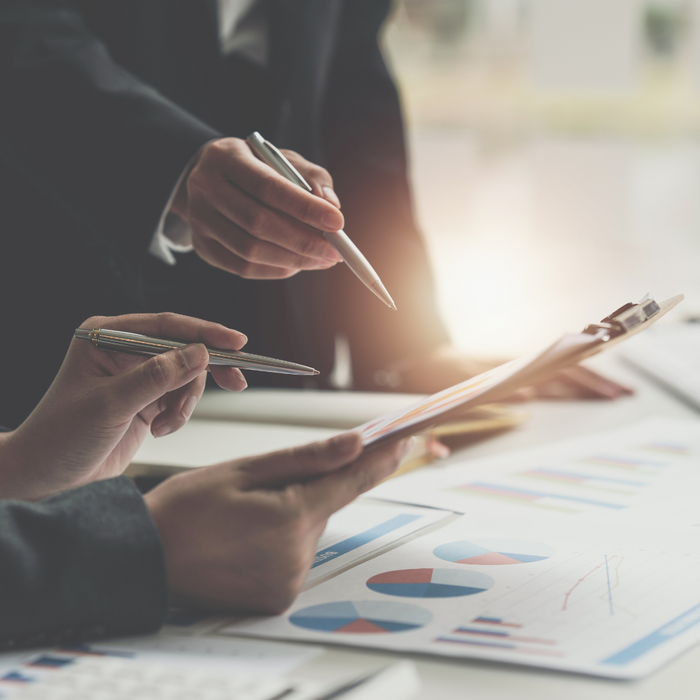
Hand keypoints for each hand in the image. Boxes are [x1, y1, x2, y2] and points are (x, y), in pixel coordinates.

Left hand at [0, 313, 247, 500]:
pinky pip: (180, 398)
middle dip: (205, 370)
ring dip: (185, 402)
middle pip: (182, 348)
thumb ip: (156, 376)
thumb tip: (199, 353)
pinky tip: (160, 430)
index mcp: (106, 337)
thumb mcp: (110, 404)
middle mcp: (123, 351)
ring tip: (166, 424)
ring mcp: (136, 375)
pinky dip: (178, 415)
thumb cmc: (61, 436)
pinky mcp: (145, 399)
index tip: (235, 342)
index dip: (204, 332)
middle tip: (236, 382)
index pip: (165, 326)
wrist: (47, 477)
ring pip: (186, 376)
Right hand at [145, 432, 411, 613]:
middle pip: (325, 504)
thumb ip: (306, 458)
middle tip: (264, 485)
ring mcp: (288, 581)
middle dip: (307, 487)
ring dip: (291, 515)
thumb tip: (355, 444)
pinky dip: (282, 540)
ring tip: (244, 515)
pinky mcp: (278, 597)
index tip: (405, 438)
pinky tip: (246, 537)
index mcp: (290, 516)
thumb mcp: (244, 469)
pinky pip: (296, 555)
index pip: (354, 480)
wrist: (144, 557)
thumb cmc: (186, 506)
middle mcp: (297, 555)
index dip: (382, 458)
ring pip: (310, 529)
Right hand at [171, 138, 344, 278]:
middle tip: (335, 251)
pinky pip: (243, 268)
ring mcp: (199, 220)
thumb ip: (311, 176)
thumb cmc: (257, 168)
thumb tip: (332, 205)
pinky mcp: (202, 246)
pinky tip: (298, 265)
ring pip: (249, 250)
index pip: (268, 186)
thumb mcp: (283, 159)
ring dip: (293, 260)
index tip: (337, 222)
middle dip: (303, 241)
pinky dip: (276, 270)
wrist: (210, 178)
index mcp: (226, 157)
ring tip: (322, 259)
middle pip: (257, 222)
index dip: (305, 208)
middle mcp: (205, 187)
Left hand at [382, 344, 632, 399]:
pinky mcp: (516, 377)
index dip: (583, 380)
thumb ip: (488, 392)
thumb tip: (527, 399)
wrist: (426, 357)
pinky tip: (588, 391)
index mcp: (512, 366)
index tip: (606, 389)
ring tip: (619, 392)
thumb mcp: (458, 381)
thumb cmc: (441, 369)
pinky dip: (572, 385)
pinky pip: (550, 380)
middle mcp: (521, 367)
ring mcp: (521, 372)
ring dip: (591, 383)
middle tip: (626, 394)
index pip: (557, 372)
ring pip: (563, 376)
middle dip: (598, 382)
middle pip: (568, 373)